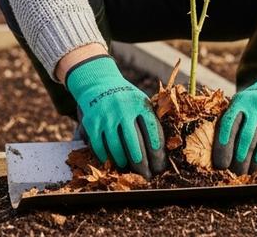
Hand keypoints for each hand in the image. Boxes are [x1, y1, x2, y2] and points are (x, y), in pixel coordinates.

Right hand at [65, 55, 166, 177]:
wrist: (98, 82)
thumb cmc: (126, 97)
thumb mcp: (140, 101)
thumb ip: (150, 118)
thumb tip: (164, 147)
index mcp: (140, 103)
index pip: (152, 128)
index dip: (157, 148)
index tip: (160, 163)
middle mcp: (123, 109)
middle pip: (134, 142)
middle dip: (142, 162)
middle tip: (147, 175)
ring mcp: (106, 116)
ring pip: (116, 146)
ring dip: (123, 161)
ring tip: (129, 168)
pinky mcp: (92, 122)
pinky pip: (99, 146)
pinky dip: (105, 156)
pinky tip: (111, 162)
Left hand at [213, 60, 256, 174]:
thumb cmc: (255, 102)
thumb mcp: (241, 103)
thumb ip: (230, 121)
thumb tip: (217, 153)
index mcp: (240, 102)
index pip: (228, 125)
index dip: (223, 146)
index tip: (220, 164)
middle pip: (247, 136)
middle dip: (240, 159)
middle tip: (236, 172)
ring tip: (251, 170)